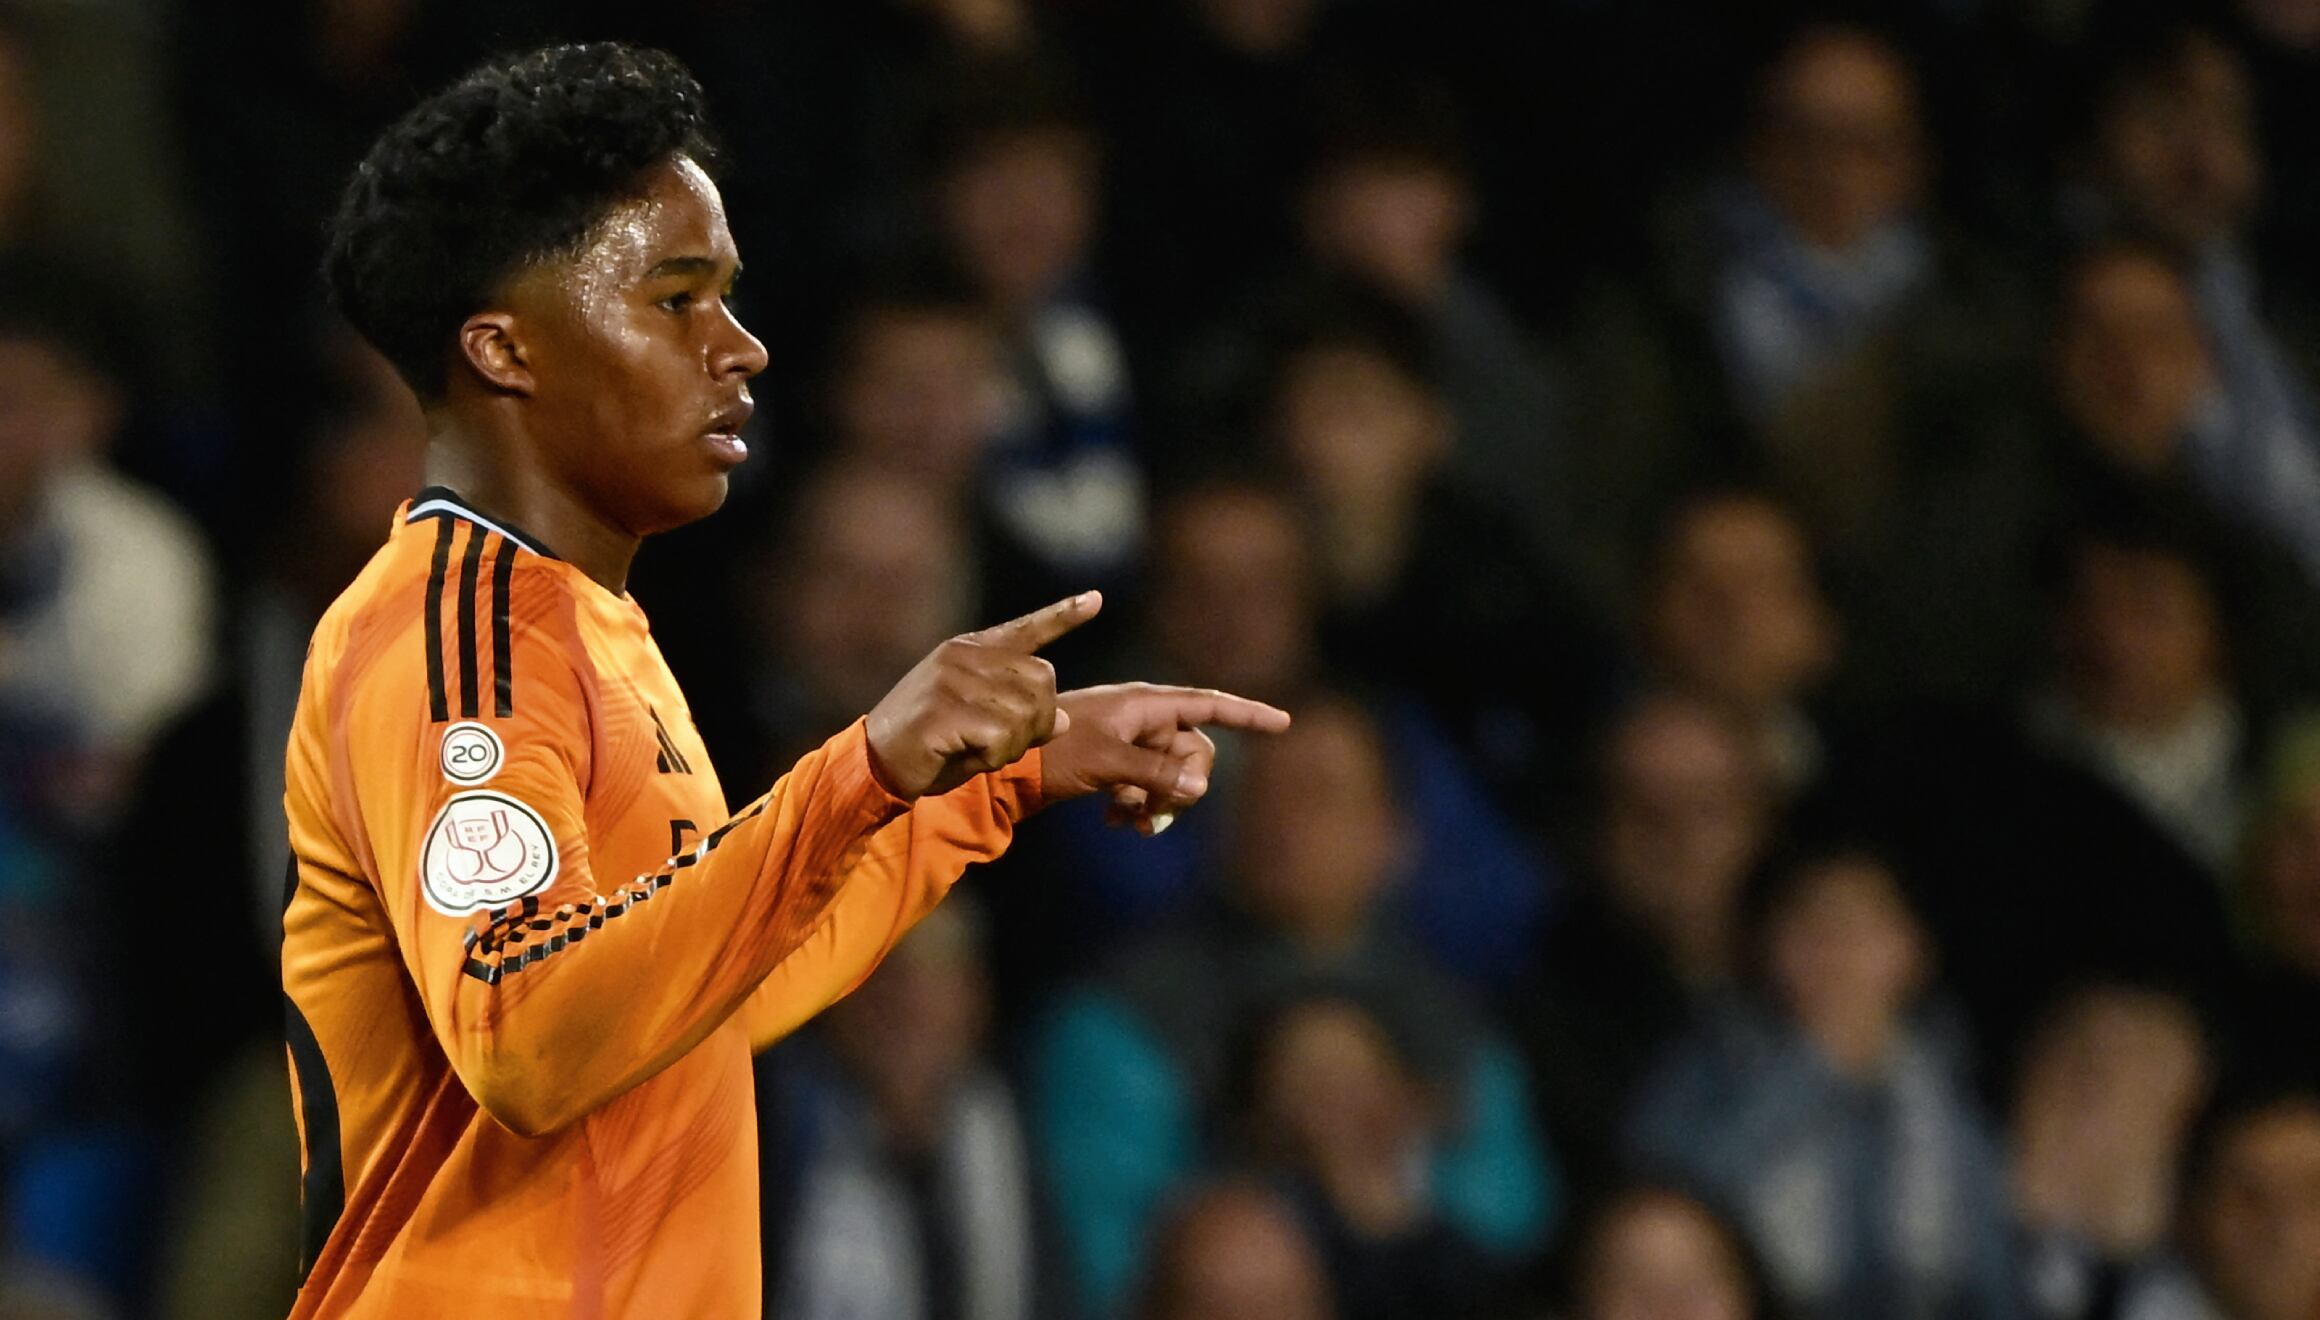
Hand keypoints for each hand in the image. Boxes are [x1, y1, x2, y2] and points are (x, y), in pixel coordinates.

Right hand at [864, 592, 1097, 798]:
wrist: (875, 762)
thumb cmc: (932, 744)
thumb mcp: (982, 724)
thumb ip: (1021, 714)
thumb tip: (1065, 720)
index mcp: (971, 650)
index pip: (1027, 629)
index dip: (1064, 616)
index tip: (1096, 599)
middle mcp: (964, 656)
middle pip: (1043, 681)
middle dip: (1036, 721)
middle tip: (1001, 742)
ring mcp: (952, 680)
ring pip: (1027, 713)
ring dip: (1012, 745)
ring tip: (976, 747)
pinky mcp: (944, 710)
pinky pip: (1002, 738)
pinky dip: (993, 757)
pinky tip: (965, 755)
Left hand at [1041, 683, 1292, 829]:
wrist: (1005, 770)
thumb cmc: (1054, 753)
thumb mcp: (1108, 762)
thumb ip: (1157, 773)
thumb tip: (1201, 786)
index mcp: (1145, 704)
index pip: (1209, 705)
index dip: (1246, 714)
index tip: (1283, 722)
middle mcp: (1142, 719)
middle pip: (1193, 752)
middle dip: (1183, 785)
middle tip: (1154, 811)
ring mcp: (1128, 743)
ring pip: (1171, 776)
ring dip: (1159, 802)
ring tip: (1129, 821)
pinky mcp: (1114, 766)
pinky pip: (1147, 787)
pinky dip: (1139, 806)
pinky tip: (1115, 821)